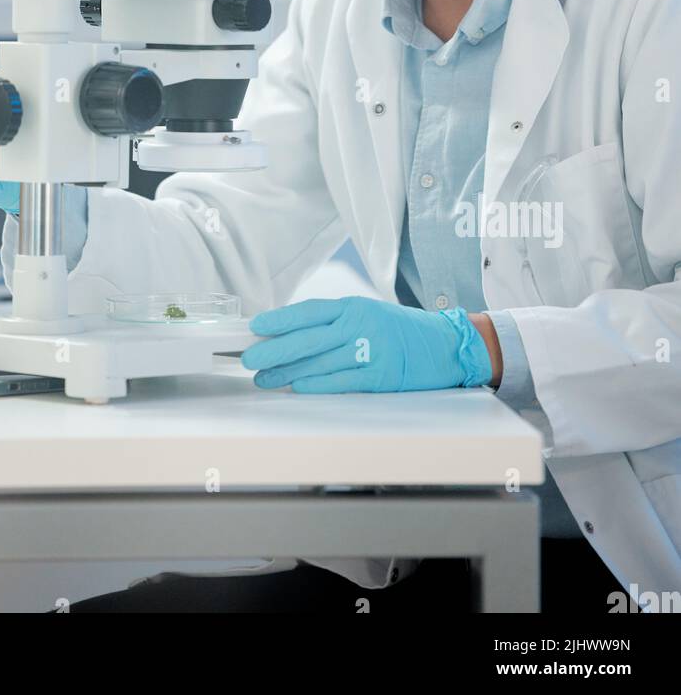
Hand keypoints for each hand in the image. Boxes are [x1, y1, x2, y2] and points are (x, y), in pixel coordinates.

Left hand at [241, 296, 493, 393]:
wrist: (447, 345)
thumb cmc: (403, 331)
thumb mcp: (369, 314)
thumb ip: (336, 323)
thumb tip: (293, 335)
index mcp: (354, 307)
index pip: (308, 311)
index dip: (279, 320)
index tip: (255, 326)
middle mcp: (360, 325)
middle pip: (307, 338)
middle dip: (274, 349)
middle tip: (248, 357)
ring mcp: (371, 351)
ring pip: (319, 361)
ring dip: (287, 372)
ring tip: (264, 379)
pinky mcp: (381, 376)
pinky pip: (341, 381)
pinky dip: (316, 385)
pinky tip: (297, 387)